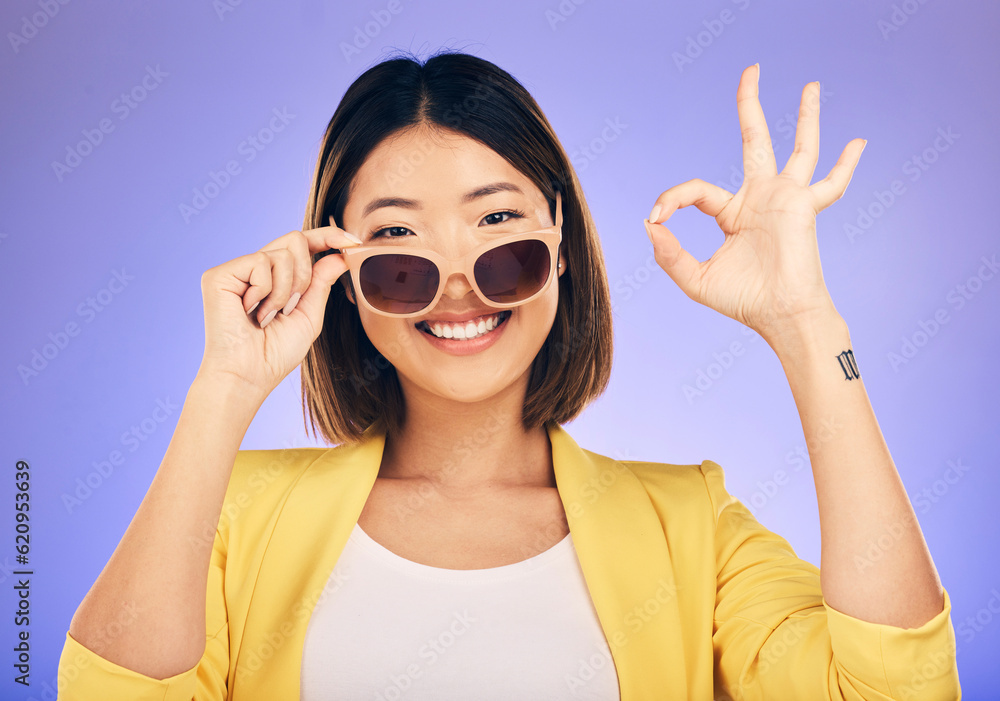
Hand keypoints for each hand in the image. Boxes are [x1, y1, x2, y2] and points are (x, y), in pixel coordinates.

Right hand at [198, 223, 361, 397]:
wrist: (249, 375)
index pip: (303, 244)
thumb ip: (321, 283)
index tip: (354, 241)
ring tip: (270, 316)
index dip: (328, 236)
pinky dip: (266, 291)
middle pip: (295, 239)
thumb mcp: (309, 315)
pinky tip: (253, 312)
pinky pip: (260, 262)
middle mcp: (254, 269)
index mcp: (275, 277)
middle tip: (293, 306)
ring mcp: (236, 270)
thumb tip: (339, 254)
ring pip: (282, 252)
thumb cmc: (275, 353)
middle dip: (305, 274)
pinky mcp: (219, 275)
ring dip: (286, 290)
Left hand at [644, 64, 864, 343]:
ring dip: (805, 116)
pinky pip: (829, 183)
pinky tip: (858, 142)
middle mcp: (759, 199)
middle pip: (754, 140)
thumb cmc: (742, 301)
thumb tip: (650, 224)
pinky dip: (845, 164)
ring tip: (811, 85)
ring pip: (797, 148)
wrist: (779, 317)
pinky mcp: (803, 206)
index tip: (655, 214)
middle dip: (750, 105)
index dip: (671, 198)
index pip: (697, 190)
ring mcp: (784, 199)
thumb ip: (669, 253)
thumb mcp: (694, 278)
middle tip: (751, 70)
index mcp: (732, 213)